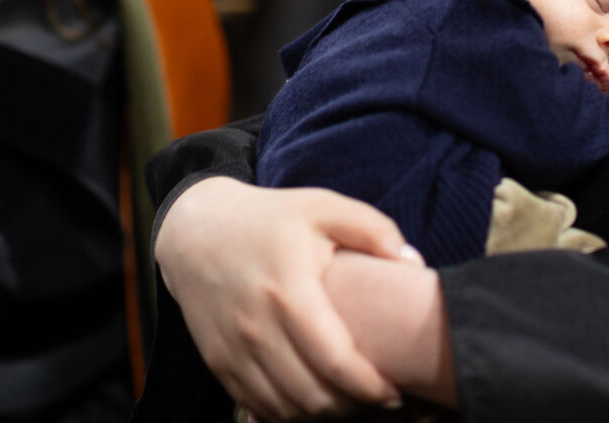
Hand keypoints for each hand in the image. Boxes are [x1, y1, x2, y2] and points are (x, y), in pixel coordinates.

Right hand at [157, 178, 420, 420]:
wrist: (195, 230)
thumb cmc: (269, 219)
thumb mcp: (322, 206)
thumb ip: (373, 228)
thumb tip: (413, 262)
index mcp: (289, 291)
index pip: (337, 363)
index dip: (372, 388)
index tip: (396, 391)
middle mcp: (258, 328)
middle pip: (313, 397)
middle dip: (353, 408)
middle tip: (378, 399)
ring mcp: (234, 350)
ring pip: (285, 410)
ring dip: (322, 415)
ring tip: (349, 401)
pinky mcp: (218, 363)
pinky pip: (257, 407)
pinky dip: (288, 415)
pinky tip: (313, 401)